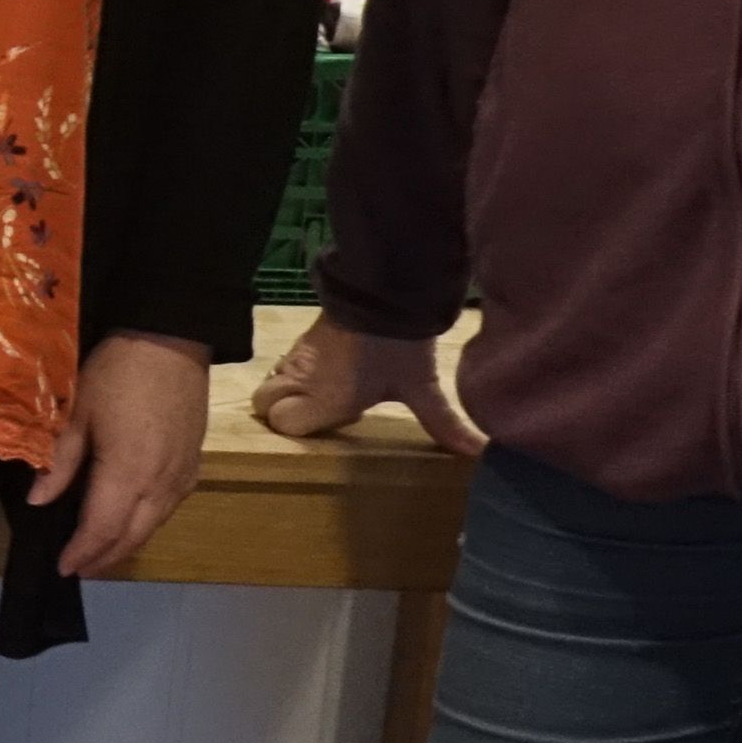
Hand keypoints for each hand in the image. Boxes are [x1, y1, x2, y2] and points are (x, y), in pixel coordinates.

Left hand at [28, 332, 214, 579]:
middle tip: (80, 569)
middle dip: (105, 557)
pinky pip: (170, 507)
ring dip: (127, 543)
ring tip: (100, 553)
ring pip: (155, 525)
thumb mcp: (78, 413)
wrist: (172, 339)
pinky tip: (131, 521)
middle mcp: (161, 482)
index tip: (63, 567)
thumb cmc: (118, 371)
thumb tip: (38, 500)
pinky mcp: (194, 464)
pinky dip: (147, 523)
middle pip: (133, 536)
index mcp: (129, 472)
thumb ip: (60, 462)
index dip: (82, 552)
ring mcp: (183, 474)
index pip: (102, 529)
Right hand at [247, 312, 484, 456]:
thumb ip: (441, 422)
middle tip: (319, 411)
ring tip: (325, 390)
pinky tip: (331, 367)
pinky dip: (299, 369)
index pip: (280, 423)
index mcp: (324, 399)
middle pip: (262, 403)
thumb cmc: (399, 346)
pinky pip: (286, 360)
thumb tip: (479, 453)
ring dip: (290, 389)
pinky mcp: (304, 335)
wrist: (385, 289)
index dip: (296, 429)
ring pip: (272, 379)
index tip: (331, 425)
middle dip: (280, 410)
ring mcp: (298, 354)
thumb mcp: (420, 386)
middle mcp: (301, 379)